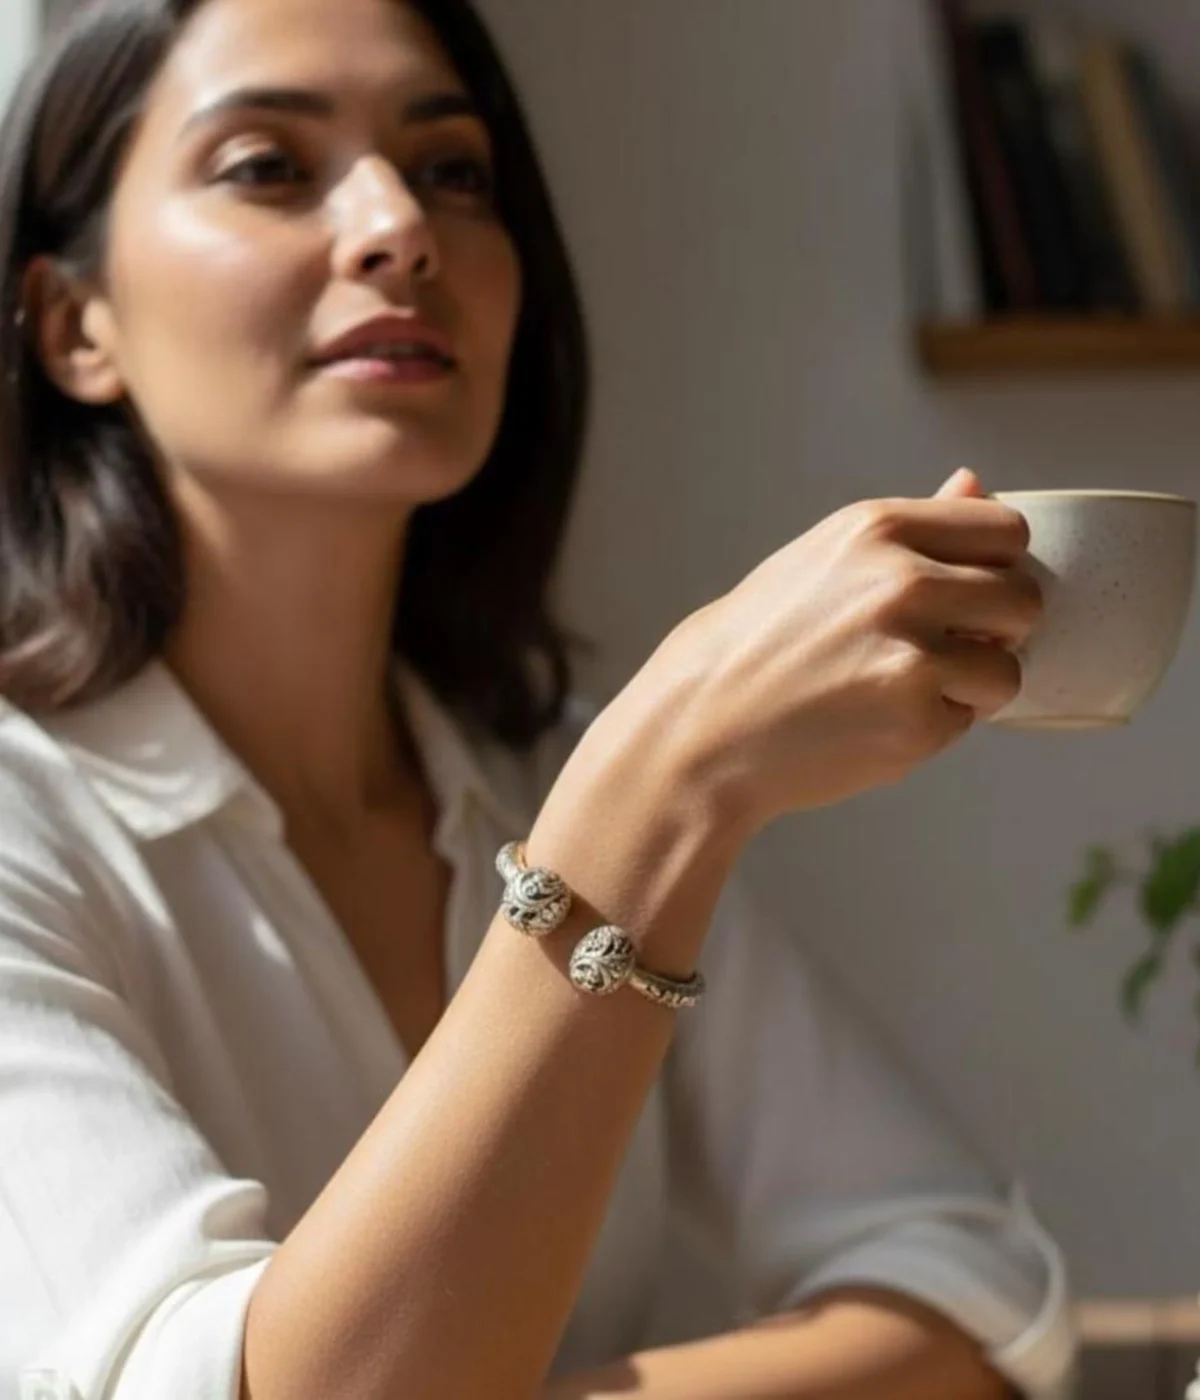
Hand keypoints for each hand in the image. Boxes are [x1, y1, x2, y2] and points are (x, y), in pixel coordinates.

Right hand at [644, 468, 1039, 829]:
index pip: (1006, 530)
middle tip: (938, 650)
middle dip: (995, 631)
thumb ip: (910, 531)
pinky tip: (873, 720)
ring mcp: (912, 654)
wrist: (701, 726)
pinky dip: (932, 728)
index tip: (962, 594)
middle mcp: (901, 581)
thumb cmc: (758, 644)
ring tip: (901, 690)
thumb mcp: (824, 562)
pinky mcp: (915, 721)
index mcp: (878, 527)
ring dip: (970, 687)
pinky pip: (966, 722)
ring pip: (1008, 670)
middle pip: (1023, 598)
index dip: (995, 567)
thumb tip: (977, 485)